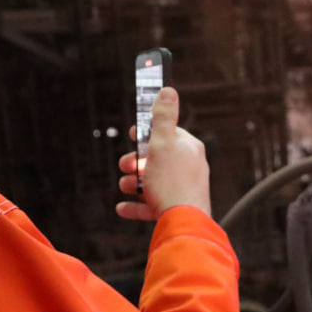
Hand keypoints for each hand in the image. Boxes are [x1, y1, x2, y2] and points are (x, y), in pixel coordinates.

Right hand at [116, 87, 211, 219]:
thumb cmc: (173, 181)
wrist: (183, 223)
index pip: (169, 133)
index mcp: (189, 149)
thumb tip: (168, 89)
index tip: (134, 134)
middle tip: (125, 164)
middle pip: (157, 159)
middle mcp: (189, 168)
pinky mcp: (174, 209)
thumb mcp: (163, 143)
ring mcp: (182, 190)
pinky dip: (135, 206)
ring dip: (132, 183)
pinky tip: (121, 207)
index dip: (149, 133)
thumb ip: (163, 117)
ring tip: (125, 185)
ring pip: (152, 182)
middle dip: (136, 161)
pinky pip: (151, 206)